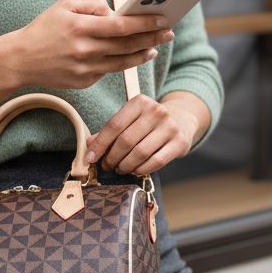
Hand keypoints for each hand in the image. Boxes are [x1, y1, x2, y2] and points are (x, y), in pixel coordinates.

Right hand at [10, 0, 173, 90]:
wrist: (21, 59)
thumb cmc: (44, 28)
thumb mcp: (64, 4)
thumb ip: (93, 3)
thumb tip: (116, 11)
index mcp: (80, 27)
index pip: (121, 26)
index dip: (145, 23)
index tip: (162, 20)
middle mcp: (84, 50)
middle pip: (127, 45)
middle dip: (151, 38)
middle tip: (168, 32)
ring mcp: (84, 69)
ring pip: (123, 62)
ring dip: (142, 54)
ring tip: (155, 46)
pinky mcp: (83, 82)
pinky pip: (109, 71)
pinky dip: (122, 62)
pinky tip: (133, 55)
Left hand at [86, 93, 205, 177]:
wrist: (181, 120)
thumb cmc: (147, 123)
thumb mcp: (129, 119)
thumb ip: (109, 131)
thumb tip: (90, 145)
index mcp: (140, 102)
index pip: (114, 125)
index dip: (100, 144)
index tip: (90, 158)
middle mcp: (156, 111)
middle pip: (126, 141)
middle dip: (112, 158)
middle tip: (107, 166)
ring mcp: (170, 127)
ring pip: (140, 153)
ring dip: (125, 165)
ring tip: (120, 169)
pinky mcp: (180, 143)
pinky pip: (156, 162)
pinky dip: (142, 169)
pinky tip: (135, 170)